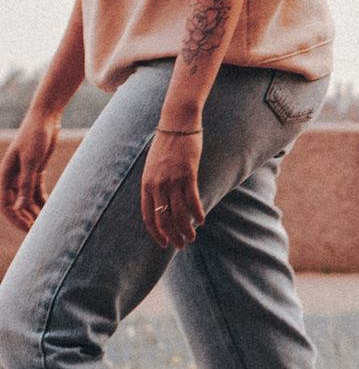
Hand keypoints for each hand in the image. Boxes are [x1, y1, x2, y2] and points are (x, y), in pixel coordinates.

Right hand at [1, 118, 55, 230]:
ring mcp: (24, 174)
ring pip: (27, 198)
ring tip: (46, 224)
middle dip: (26, 218)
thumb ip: (25, 184)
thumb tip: (19, 207)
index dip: (16, 219)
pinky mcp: (36, 169)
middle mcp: (12, 177)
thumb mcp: (32, 161)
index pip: (7, 204)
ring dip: (35, 211)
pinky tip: (50, 209)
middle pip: (17, 204)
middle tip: (39, 233)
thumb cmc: (35, 136)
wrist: (45, 117)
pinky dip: (42, 200)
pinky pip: (36, 189)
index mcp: (5, 176)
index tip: (28, 230)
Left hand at [141, 130, 205, 249]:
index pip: (148, 217)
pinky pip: (192, 199)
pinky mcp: (188, 174)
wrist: (177, 123)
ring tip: (193, 237)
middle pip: (163, 218)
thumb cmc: (167, 144)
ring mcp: (172, 180)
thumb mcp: (154, 166)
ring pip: (178, 212)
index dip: (156, 233)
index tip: (164, 243)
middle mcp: (157, 185)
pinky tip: (202, 220)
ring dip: (186, 228)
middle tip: (180, 246)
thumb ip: (155, 184)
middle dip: (172, 235)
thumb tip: (162, 202)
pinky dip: (197, 212)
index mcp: (146, 185)